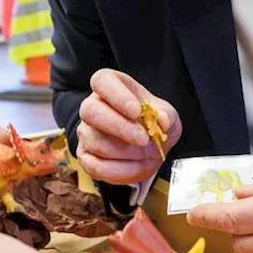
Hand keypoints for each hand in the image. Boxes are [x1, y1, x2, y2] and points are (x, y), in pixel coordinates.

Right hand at [76, 69, 181, 184]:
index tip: (136, 111)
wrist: (151, 146)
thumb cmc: (153, 123)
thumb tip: (162, 120)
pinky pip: (96, 167)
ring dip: (126, 153)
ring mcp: (86, 132)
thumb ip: (166, 115)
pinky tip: (137, 166)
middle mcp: (92, 106)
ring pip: (96, 142)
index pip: (102, 81)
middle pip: (90, 112)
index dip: (117, 96)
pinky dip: (120, 171)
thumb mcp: (167, 114)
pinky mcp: (86, 157)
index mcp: (110, 85)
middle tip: (143, 139)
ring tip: (147, 154)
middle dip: (119, 127)